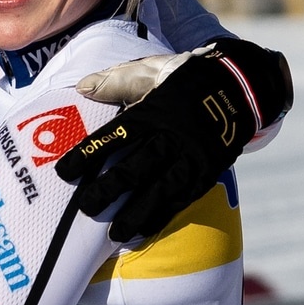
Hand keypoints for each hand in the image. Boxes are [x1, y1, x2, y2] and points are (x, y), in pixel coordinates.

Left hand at [56, 37, 292, 240]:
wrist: (240, 85)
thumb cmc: (184, 78)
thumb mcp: (149, 70)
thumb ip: (114, 81)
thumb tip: (81, 88)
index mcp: (150, 112)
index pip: (112, 137)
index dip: (87, 155)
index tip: (63, 173)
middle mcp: (169, 137)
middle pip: (135, 168)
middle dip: (108, 190)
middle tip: (84, 208)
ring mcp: (191, 156)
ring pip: (160, 189)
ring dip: (136, 213)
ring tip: (114, 234)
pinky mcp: (208, 170)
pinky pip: (183, 197)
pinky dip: (164, 214)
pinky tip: (146, 229)